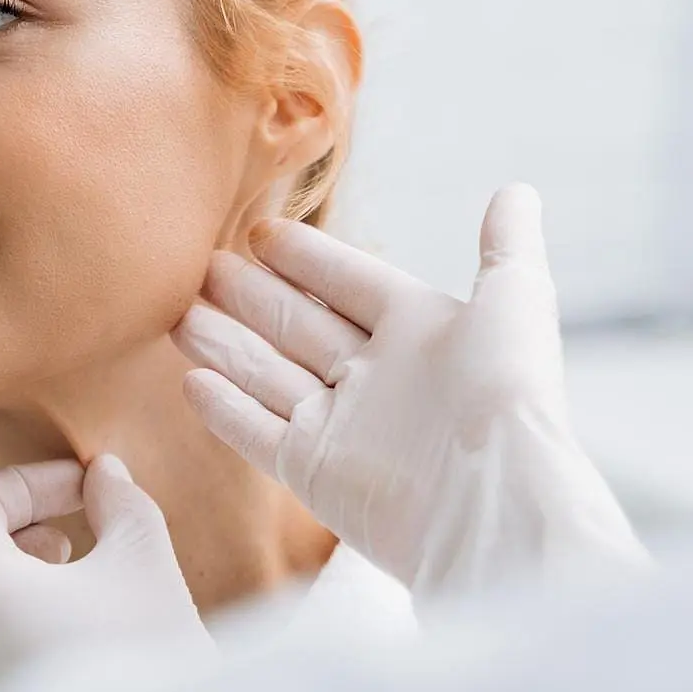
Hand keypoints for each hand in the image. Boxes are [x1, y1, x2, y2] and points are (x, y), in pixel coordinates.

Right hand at [175, 183, 646, 600]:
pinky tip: (191, 379)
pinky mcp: (315, 474)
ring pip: (269, 373)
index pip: (350, 282)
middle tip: (201, 266)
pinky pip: (259, 433)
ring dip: (225, 342)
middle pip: (300, 324)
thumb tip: (516, 190)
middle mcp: (379, 377)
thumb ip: (506, 244)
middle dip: (251, 295)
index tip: (262, 231)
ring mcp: (344, 428)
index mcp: (421, 330)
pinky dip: (226, 409)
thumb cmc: (509, 394)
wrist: (495, 502)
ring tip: (175, 311)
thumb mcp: (515, 298)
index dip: (308, 258)